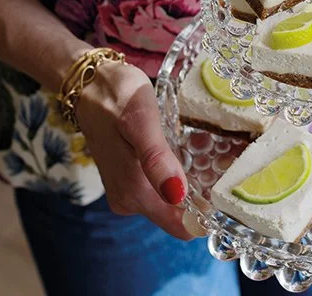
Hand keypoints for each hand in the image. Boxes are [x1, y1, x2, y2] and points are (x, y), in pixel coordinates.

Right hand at [75, 61, 204, 239]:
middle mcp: (129, 201)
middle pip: (181, 214)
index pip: (181, 227)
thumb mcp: (141, 120)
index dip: (206, 214)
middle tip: (212, 155)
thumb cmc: (117, 97)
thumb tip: (177, 195)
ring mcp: (128, 192)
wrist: (89, 84)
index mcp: (134, 192)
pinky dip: (177, 171)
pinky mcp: (129, 181)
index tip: (223, 187)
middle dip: (201, 191)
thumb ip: (156, 159)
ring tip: (198, 146)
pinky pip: (163, 187)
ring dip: (190, 179)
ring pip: (173, 200)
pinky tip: (180, 148)